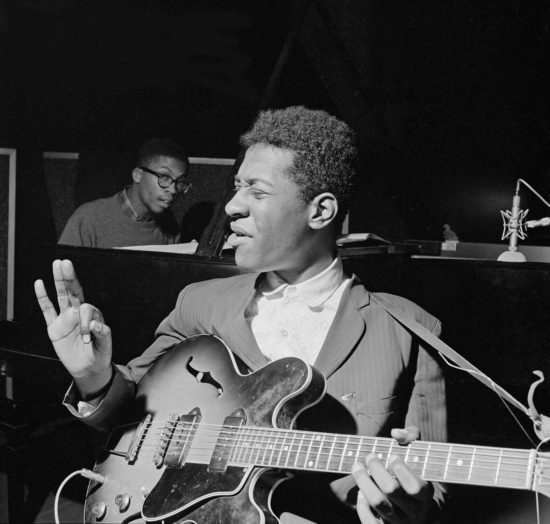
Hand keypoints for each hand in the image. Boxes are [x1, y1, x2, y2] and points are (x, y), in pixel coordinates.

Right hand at [34, 259, 112, 397]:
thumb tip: (95, 324)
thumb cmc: (99, 355)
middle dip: (69, 278)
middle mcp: (79, 313)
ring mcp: (65, 318)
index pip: (86, 309)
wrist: (88, 368)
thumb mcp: (105, 346)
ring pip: (61, 296)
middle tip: (66, 263)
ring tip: (56, 264)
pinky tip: (39, 283)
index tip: (87, 337)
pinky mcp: (54, 327)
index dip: (86, 322)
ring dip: (58, 281)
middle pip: (73, 291)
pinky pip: (47, 310)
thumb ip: (103, 335)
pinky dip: (43, 297)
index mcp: (93, 315)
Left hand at [352, 426, 437, 523]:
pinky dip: (362, 505)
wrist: (422, 512)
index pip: (415, 486)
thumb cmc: (418, 475)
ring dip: (364, 482)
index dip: (402, 470)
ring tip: (357, 467)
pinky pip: (370, 521)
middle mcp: (414, 512)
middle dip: (377, 469)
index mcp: (426, 496)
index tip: (392, 456)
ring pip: (379, 504)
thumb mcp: (422, 455)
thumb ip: (412, 437)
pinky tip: (361, 492)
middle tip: (370, 456)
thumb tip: (395, 433)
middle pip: (391, 491)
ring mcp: (400, 522)